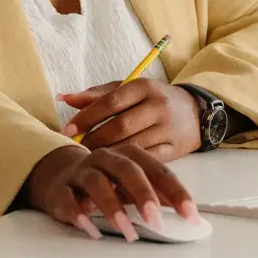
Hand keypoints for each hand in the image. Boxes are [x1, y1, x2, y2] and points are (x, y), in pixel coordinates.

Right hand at [19, 140, 198, 241]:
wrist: (59, 174)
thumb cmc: (106, 183)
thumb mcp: (132, 186)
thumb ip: (157, 196)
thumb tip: (189, 217)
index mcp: (129, 155)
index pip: (157, 171)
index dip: (175, 192)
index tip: (190, 216)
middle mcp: (105, 158)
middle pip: (126, 170)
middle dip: (143, 195)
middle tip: (156, 221)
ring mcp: (81, 172)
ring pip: (96, 183)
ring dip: (112, 207)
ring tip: (126, 231)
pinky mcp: (59, 189)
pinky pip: (67, 199)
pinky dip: (77, 213)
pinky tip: (89, 228)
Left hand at [58, 79, 201, 160]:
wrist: (195, 113)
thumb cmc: (152, 100)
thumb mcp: (128, 90)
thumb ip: (96, 95)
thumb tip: (62, 98)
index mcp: (144, 87)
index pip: (111, 101)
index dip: (87, 116)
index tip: (67, 130)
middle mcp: (158, 106)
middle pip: (121, 126)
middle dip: (95, 139)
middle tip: (76, 149)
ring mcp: (167, 129)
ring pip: (133, 145)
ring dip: (108, 155)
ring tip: (89, 160)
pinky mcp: (174, 149)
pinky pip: (146, 160)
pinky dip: (127, 167)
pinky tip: (110, 171)